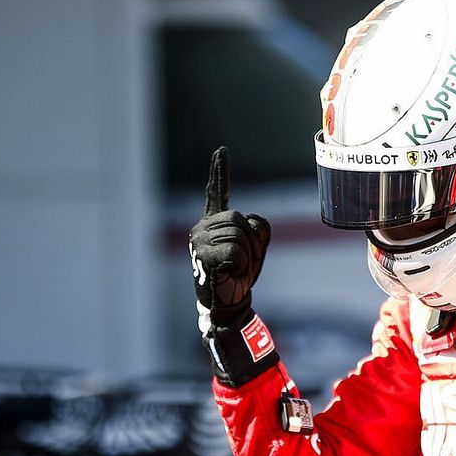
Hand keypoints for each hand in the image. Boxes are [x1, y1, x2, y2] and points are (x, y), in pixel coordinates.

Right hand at [189, 147, 270, 322]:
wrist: (228, 304)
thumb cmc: (239, 276)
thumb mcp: (254, 247)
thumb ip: (256, 228)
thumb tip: (251, 219)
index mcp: (213, 223)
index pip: (216, 193)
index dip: (219, 172)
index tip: (221, 151)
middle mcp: (202, 227)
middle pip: (241, 219)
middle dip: (252, 243)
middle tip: (242, 263)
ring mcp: (199, 239)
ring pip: (240, 235)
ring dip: (247, 255)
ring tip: (235, 269)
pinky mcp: (203, 254)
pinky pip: (236, 250)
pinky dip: (241, 263)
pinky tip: (230, 272)